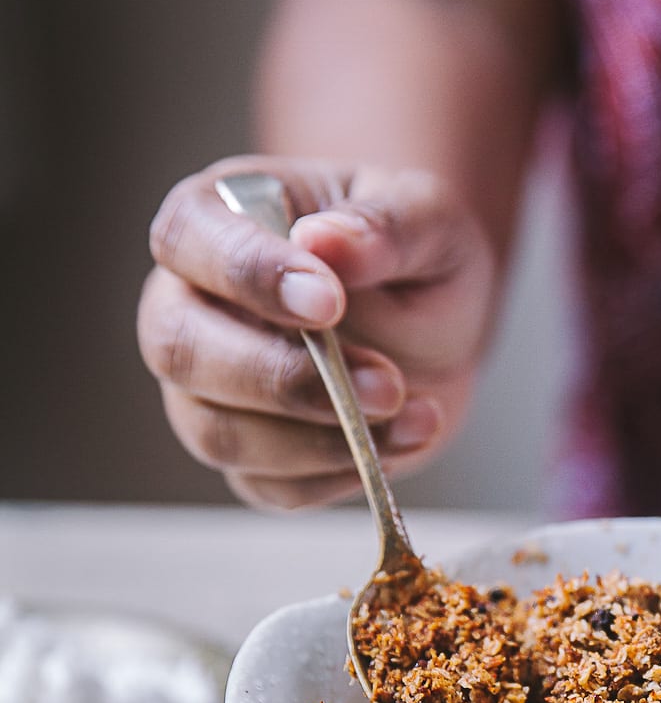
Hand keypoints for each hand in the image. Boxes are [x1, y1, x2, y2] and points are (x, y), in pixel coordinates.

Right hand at [138, 157, 496, 507]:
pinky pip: (269, 485)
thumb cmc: (412, 251)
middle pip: (180, 349)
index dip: (247, 274)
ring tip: (411, 414)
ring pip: (217, 433)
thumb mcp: (425, 218)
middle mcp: (191, 305)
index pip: (187, 239)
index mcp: (218, 217)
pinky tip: (399, 442)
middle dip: (282, 378)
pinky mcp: (249, 456)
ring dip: (318, 439)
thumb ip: (382, 226)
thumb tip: (324, 240)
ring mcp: (209, 389)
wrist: (438, 322)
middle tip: (385, 384)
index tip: (329, 302)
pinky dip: (338, 476)